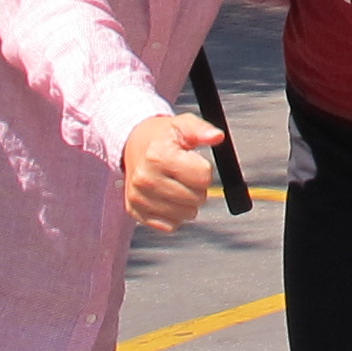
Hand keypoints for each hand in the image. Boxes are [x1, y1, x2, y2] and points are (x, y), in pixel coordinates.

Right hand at [119, 112, 220, 231]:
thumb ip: (202, 130)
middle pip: (197, 199)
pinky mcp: (136, 212)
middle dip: (198, 188)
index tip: (193, 162)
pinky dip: (175, 214)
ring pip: (186, 215)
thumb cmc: (164, 137)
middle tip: (186, 175)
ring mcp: (138, 197)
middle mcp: (145, 178)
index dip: (205, 170)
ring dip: (189, 203)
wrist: (134, 146)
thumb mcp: (183, 125)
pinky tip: (167, 197)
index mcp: (158, 156)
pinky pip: (172, 225)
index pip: (203, 177)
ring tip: (177, 185)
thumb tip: (217, 136)